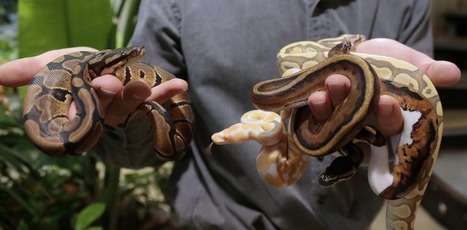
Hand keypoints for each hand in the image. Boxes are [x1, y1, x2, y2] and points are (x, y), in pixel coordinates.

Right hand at [0, 47, 187, 125]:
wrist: (99, 72)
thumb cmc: (71, 72)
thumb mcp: (49, 68)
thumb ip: (26, 71)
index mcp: (77, 104)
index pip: (73, 111)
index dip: (72, 112)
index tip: (71, 112)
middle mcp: (100, 108)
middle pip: (103, 105)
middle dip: (105, 96)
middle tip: (107, 86)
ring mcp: (123, 103)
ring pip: (129, 102)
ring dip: (135, 94)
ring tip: (141, 86)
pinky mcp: (142, 96)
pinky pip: (156, 95)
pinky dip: (167, 91)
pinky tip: (180, 84)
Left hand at [308, 39, 460, 136]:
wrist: (351, 53)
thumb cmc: (383, 62)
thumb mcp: (406, 64)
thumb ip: (425, 71)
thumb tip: (451, 73)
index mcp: (389, 122)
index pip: (392, 129)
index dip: (389, 119)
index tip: (387, 102)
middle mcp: (363, 131)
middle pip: (361, 132)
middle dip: (359, 114)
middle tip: (358, 95)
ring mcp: (338, 126)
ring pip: (334, 125)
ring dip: (333, 107)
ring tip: (335, 83)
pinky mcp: (317, 118)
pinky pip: (313, 119)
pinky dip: (314, 107)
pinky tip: (315, 93)